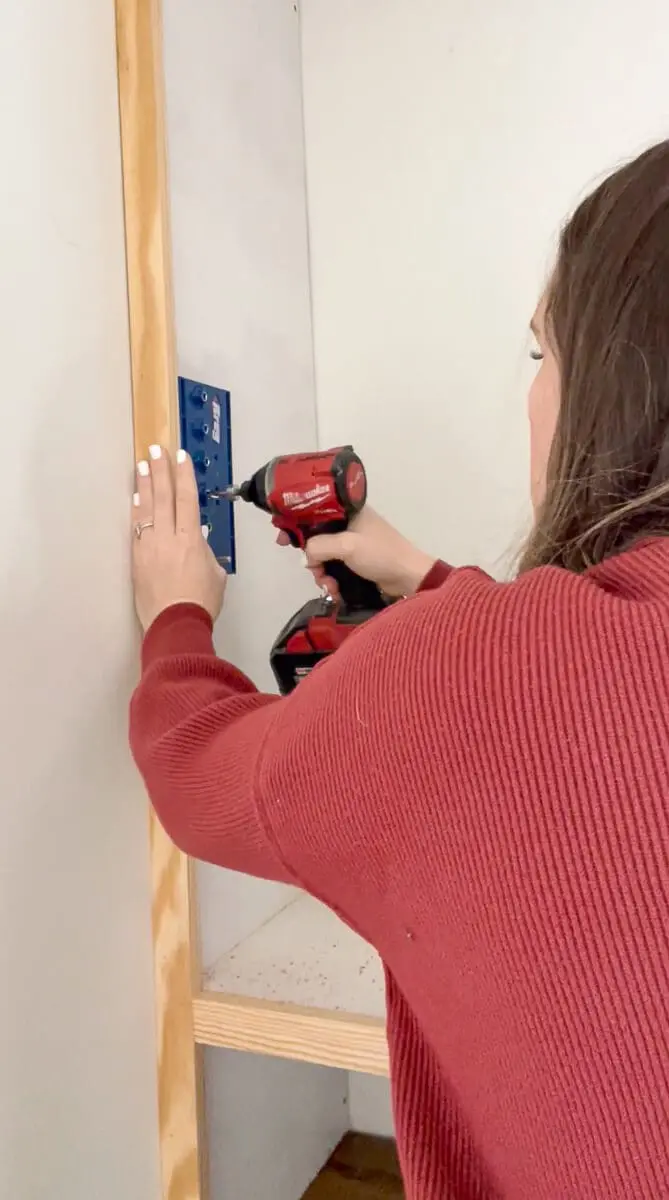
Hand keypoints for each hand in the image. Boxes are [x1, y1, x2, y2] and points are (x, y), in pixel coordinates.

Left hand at [132, 446, 226, 631]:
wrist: (175, 624)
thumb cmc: (202, 602)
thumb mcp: (215, 575)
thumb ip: (206, 552)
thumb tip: (196, 539)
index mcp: (191, 540)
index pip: (187, 499)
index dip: (183, 476)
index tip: (180, 457)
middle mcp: (168, 537)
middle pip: (163, 497)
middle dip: (160, 471)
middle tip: (155, 450)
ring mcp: (149, 547)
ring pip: (146, 509)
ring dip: (144, 485)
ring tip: (142, 465)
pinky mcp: (137, 558)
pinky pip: (136, 527)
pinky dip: (136, 510)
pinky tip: (136, 497)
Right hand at [296, 507, 435, 597]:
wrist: (408, 577)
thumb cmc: (381, 554)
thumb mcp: (347, 546)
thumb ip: (319, 547)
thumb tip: (306, 557)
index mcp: (348, 511)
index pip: (313, 511)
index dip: (296, 524)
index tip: (283, 540)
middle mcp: (349, 524)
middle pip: (316, 537)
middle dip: (311, 557)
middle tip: (312, 570)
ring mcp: (353, 544)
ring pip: (323, 556)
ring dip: (322, 572)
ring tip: (328, 584)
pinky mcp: (356, 562)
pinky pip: (334, 568)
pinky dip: (331, 579)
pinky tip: (335, 590)